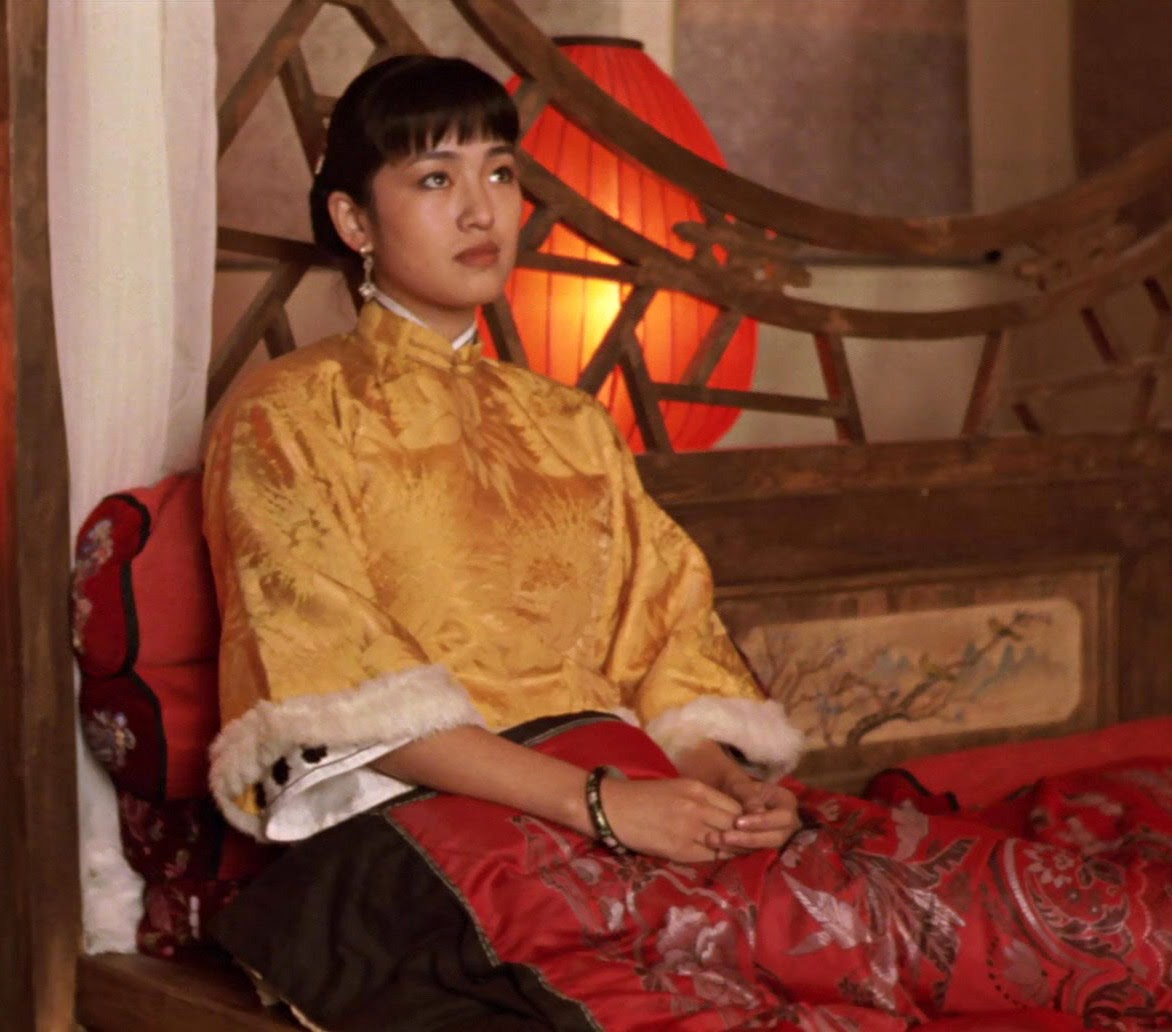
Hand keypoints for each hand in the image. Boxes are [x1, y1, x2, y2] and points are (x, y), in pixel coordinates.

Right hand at [599, 776, 742, 863]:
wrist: (612, 808)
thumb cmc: (642, 796)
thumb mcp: (676, 788)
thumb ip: (702, 799)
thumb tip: (726, 814)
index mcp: (697, 789)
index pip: (736, 807)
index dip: (744, 819)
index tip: (745, 827)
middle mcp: (697, 807)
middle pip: (735, 824)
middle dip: (744, 835)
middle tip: (748, 843)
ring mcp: (689, 829)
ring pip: (725, 842)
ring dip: (733, 848)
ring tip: (736, 851)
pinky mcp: (679, 849)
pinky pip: (708, 856)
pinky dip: (716, 857)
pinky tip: (717, 856)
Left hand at [709, 776, 799, 854]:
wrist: (738, 799)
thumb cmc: (743, 789)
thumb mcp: (745, 786)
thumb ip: (751, 797)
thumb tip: (757, 811)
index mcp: (788, 805)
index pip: (783, 817)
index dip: (762, 822)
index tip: (738, 822)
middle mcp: (787, 826)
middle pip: (775, 838)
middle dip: (749, 839)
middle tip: (725, 837)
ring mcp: (776, 840)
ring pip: (763, 849)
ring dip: (739, 848)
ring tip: (716, 842)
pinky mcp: (763, 850)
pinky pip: (752, 855)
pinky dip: (735, 854)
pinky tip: (719, 852)